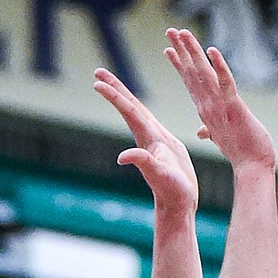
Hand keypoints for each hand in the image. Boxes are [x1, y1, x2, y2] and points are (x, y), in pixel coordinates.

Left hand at [94, 67, 197, 215]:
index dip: (114, 95)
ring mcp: (155, 141)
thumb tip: (122, 157)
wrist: (179, 205)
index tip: (97, 82)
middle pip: (129, 106)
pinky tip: (139, 109)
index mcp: (148, 139)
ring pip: (138, 112)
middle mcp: (148, 137)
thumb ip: (144, 163)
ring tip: (113, 83)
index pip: (128, 111)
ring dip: (125, 96)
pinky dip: (142, 110)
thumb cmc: (173, 191)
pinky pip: (151, 121)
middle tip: (98, 71)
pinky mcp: (164, 146)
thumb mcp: (160, 176)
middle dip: (114, 88)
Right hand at [165, 28, 274, 170]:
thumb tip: (201, 132)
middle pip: (192, 73)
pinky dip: (219, 67)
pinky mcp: (235, 108)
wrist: (253, 168)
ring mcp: (220, 107)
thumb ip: (209, 130)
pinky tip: (212, 51)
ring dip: (193, 52)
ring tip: (182, 33)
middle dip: (181, 51)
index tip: (168, 49)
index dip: (179, 65)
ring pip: (203, 74)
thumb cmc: (241, 152)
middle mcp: (208, 106)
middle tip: (169, 31)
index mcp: (206, 111)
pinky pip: (226, 83)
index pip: (190, 83)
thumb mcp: (221, 138)